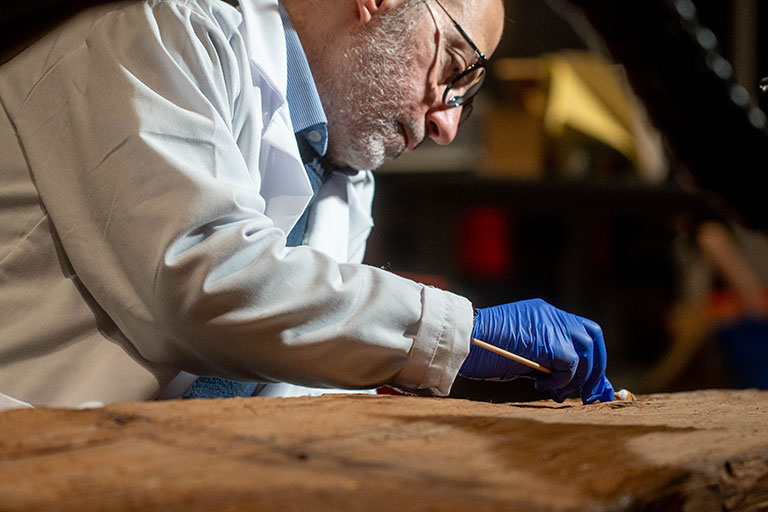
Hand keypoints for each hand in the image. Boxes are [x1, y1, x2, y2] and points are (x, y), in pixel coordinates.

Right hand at [459, 299, 614, 403]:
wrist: (464, 339)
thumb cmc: (482, 348)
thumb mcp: (520, 350)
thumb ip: (544, 359)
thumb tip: (567, 383)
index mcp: (545, 314)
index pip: (582, 331)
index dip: (592, 356)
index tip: (590, 381)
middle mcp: (552, 315)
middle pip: (593, 338)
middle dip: (594, 369)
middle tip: (586, 393)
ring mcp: (552, 326)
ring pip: (586, 352)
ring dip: (576, 378)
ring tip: (554, 391)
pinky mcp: (549, 343)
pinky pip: (571, 365)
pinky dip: (561, 381)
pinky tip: (540, 386)